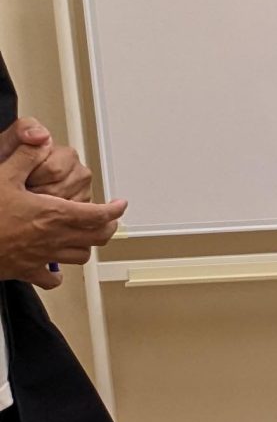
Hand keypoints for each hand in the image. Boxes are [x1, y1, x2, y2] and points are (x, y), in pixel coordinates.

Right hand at [0, 130, 123, 286]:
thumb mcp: (3, 175)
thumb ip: (25, 157)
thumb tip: (42, 141)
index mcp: (53, 214)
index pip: (98, 214)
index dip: (114, 209)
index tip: (120, 205)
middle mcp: (54, 238)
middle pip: (96, 237)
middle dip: (107, 227)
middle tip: (109, 220)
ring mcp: (42, 257)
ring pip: (79, 256)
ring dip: (86, 246)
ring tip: (86, 237)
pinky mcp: (26, 272)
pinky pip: (50, 280)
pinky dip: (56, 275)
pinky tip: (54, 268)